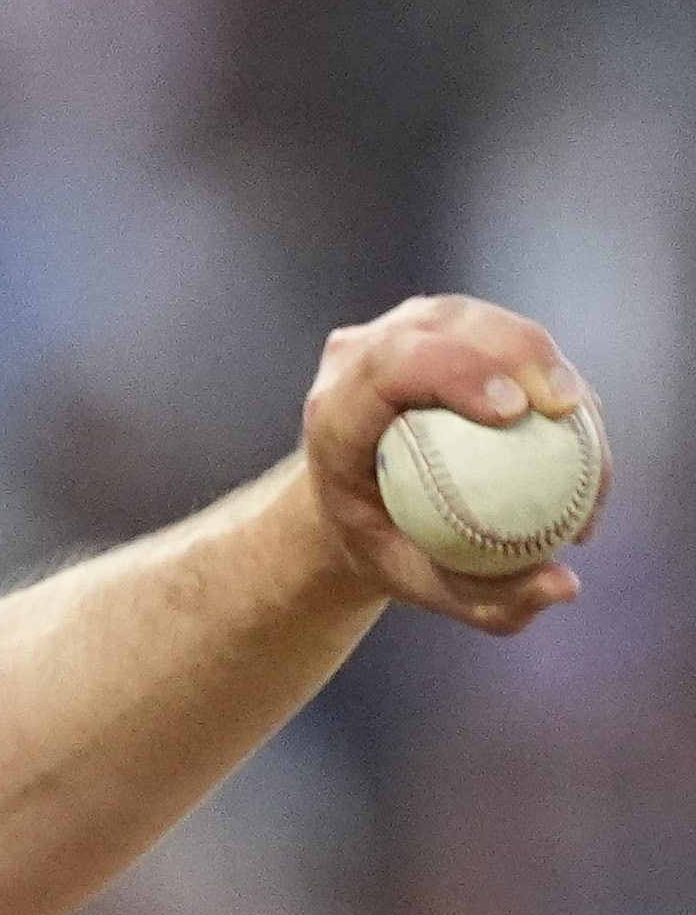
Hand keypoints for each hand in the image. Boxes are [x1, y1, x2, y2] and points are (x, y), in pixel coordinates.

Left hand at [297, 293, 601, 634]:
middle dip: (513, 353)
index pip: (389, 371)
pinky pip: (498, 333)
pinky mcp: (437, 326)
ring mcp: (395, 332)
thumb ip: (487, 594)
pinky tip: (580, 417)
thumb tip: (564, 586)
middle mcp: (356, 360)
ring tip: (581, 414)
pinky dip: (544, 368)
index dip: (455, 374)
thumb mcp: (422, 582)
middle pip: (440, 327)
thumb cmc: (389, 547)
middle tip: (568, 406)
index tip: (516, 411)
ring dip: (539, 356)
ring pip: (476, 319)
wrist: (357, 502)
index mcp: (333, 416)